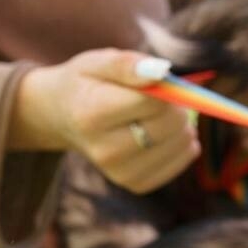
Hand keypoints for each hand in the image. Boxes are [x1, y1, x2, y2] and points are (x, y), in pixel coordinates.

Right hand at [11, 49, 199, 193]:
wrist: (63, 118)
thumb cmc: (87, 84)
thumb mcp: (99, 63)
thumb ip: (128, 65)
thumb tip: (162, 72)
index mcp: (92, 113)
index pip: (154, 102)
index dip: (165, 87)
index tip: (155, 82)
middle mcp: (104, 149)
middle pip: (170, 124)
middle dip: (176, 105)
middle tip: (160, 99)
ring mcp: (119, 172)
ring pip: (182, 144)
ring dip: (184, 125)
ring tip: (160, 116)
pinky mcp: (135, 184)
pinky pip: (182, 161)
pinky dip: (183, 145)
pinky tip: (164, 135)